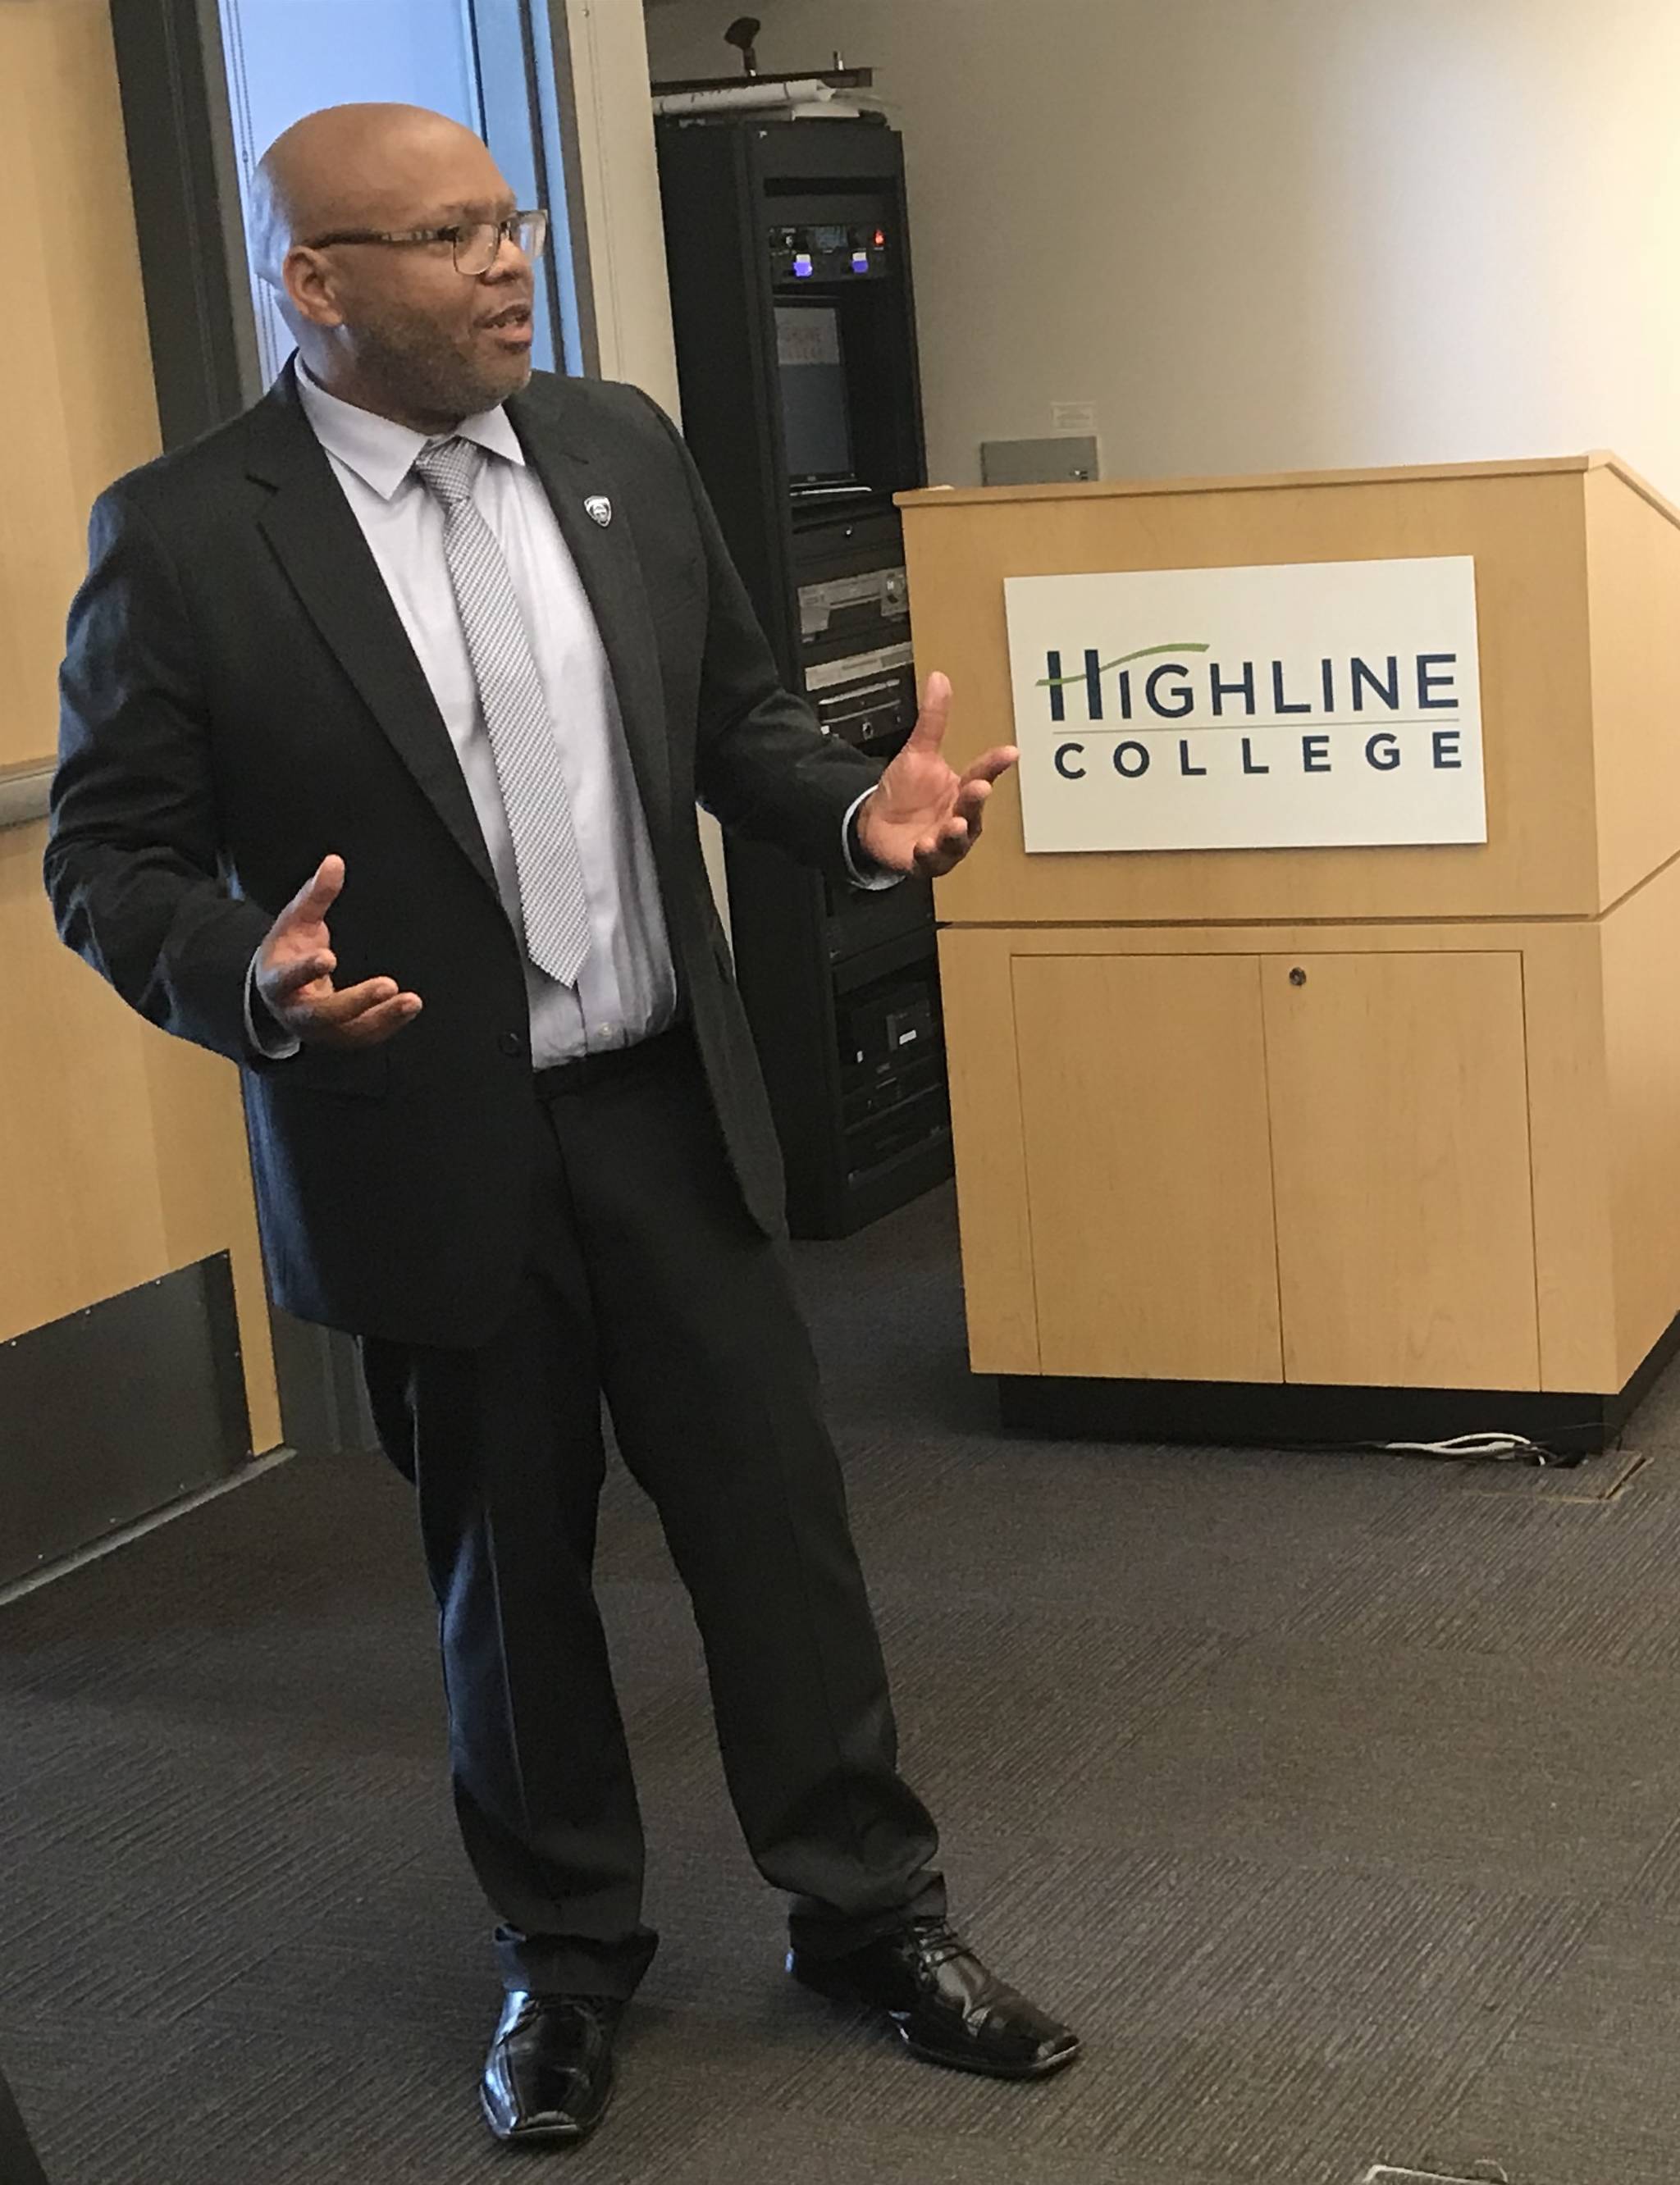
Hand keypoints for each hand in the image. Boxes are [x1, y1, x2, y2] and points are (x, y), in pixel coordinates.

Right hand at [254, 855, 421, 1048]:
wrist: (280, 993)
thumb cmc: (288, 952)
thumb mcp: (295, 922)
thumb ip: (314, 895)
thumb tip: (335, 861)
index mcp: (276, 982)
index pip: (287, 979)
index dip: (305, 970)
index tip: (328, 957)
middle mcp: (296, 1013)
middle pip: (323, 1014)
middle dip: (355, 1001)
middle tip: (387, 984)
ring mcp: (319, 1031)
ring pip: (350, 1031)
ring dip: (382, 1018)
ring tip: (411, 1001)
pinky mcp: (340, 1037)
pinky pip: (365, 1035)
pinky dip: (388, 1023)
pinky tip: (409, 1007)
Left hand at [853, 673, 1016, 878]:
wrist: (876, 823)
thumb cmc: (905, 792)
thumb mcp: (918, 753)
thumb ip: (932, 720)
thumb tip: (938, 678)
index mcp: (962, 792)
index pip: (983, 773)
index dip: (995, 764)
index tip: (1011, 752)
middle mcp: (960, 818)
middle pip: (973, 810)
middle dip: (975, 801)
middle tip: (979, 788)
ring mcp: (944, 843)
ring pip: (957, 842)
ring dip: (957, 834)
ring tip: (955, 824)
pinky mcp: (924, 861)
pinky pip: (930, 862)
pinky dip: (929, 855)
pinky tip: (923, 845)